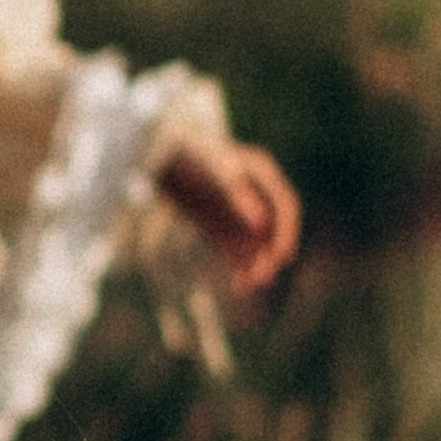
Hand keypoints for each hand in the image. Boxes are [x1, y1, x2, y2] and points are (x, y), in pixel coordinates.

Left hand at [155, 137, 303, 302]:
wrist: (154, 154)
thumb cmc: (188, 155)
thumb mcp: (214, 173)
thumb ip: (238, 197)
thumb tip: (261, 223)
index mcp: (260, 172)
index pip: (284, 205)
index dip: (286, 231)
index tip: (282, 256)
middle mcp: (253, 192)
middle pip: (270, 228)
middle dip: (268, 253)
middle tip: (262, 278)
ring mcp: (235, 210)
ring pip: (253, 243)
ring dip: (254, 265)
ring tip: (248, 286)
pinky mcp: (217, 224)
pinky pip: (234, 249)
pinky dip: (238, 267)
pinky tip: (238, 286)